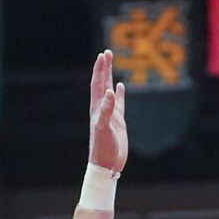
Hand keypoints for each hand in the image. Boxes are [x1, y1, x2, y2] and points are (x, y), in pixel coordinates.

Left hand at [88, 50, 126, 171]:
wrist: (106, 165)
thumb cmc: (103, 148)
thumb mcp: (104, 128)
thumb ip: (106, 111)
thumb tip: (110, 92)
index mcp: (97, 108)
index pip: (98, 84)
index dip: (100, 69)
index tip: (103, 55)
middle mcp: (102, 109)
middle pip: (102, 83)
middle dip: (104, 68)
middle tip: (107, 53)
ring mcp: (110, 114)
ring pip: (110, 91)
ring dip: (110, 77)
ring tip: (111, 64)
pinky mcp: (118, 122)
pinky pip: (119, 104)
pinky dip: (120, 94)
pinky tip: (121, 87)